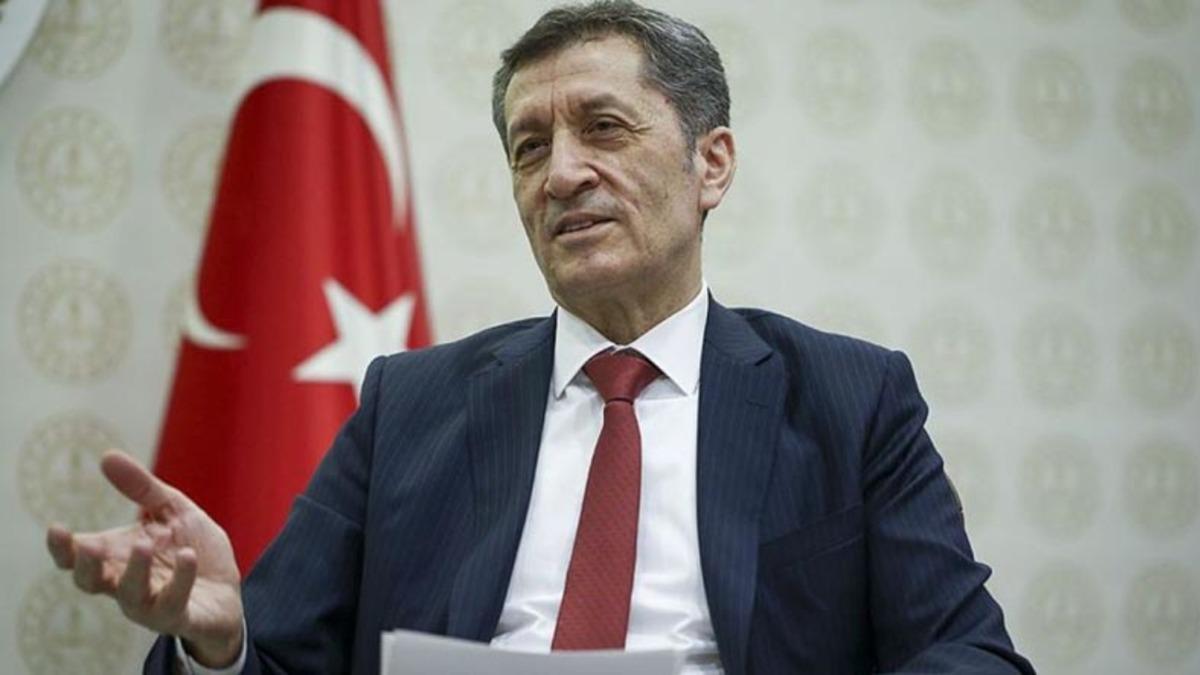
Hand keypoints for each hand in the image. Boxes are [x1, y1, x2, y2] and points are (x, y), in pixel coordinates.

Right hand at [45, 450, 244, 666]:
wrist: (228, 589)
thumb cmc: (192, 548)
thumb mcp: (171, 511)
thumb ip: (141, 488)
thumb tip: (106, 455)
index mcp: (118, 556)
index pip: (78, 556)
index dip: (63, 547)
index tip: (56, 528)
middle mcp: (126, 583)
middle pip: (90, 581)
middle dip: (86, 564)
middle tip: (89, 545)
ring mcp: (151, 603)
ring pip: (129, 595)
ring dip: (135, 570)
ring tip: (144, 544)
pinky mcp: (178, 616)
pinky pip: (172, 603)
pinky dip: (180, 579)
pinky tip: (188, 556)